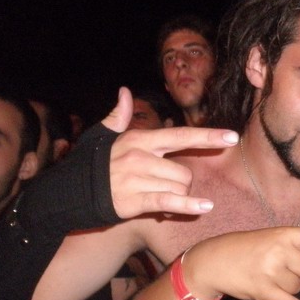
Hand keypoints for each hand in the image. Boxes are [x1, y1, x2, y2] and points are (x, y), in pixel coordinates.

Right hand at [102, 87, 238, 218]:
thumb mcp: (102, 137)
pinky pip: (170, 202)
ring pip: (179, 188)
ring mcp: (138, 179)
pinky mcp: (135, 200)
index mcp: (139, 140)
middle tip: (163, 188)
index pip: (181, 136)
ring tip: (157, 198)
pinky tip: (205, 207)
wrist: (68, 192)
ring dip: (176, 197)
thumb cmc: (90, 165)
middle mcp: (141, 157)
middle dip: (181, 184)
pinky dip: (188, 206)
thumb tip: (124, 92)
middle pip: (185, 172)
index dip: (208, 136)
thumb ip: (119, 116)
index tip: (232, 136)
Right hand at [184, 227, 299, 299]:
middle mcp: (280, 250)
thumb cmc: (245, 248)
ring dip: (289, 287)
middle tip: (278, 268)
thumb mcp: (271, 240)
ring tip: (266, 277)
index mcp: (285, 233)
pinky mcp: (264, 292)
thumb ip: (295, 255)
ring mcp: (272, 271)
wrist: (211, 260)